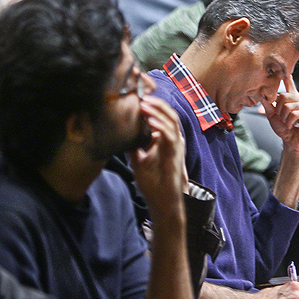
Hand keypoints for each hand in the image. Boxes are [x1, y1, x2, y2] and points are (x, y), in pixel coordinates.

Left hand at [129, 96, 187, 214]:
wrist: (162, 201)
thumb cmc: (153, 183)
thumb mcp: (138, 159)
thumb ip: (134, 146)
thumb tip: (121, 134)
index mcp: (167, 140)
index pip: (163, 116)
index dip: (153, 106)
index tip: (138, 99)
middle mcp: (175, 140)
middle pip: (169, 114)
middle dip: (156, 104)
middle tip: (141, 97)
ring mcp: (177, 146)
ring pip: (171, 121)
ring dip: (157, 111)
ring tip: (144, 105)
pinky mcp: (175, 154)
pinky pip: (170, 136)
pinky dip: (161, 127)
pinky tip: (150, 122)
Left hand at [260, 75, 298, 156]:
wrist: (291, 142)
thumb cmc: (284, 129)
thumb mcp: (272, 115)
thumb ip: (267, 104)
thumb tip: (260, 94)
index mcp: (292, 98)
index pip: (290, 83)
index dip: (287, 76)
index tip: (285, 69)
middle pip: (285, 96)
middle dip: (279, 109)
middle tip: (282, 118)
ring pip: (289, 106)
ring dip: (284, 117)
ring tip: (287, 122)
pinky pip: (295, 113)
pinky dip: (290, 121)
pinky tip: (291, 125)